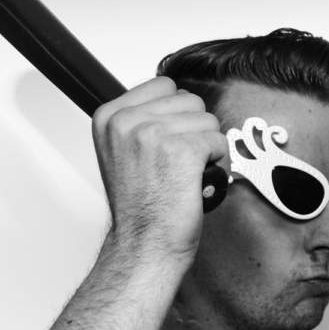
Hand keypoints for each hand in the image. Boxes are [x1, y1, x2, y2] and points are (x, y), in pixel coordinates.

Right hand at [91, 76, 227, 259]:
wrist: (144, 243)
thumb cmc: (140, 206)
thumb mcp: (122, 151)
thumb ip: (141, 120)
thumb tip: (175, 98)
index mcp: (110, 116)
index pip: (164, 85)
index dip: (176, 114)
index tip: (167, 143)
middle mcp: (127, 121)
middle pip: (190, 100)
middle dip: (194, 130)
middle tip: (178, 163)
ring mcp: (153, 134)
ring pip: (208, 119)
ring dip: (207, 147)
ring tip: (187, 173)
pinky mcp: (182, 151)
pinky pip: (219, 141)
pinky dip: (217, 163)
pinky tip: (197, 180)